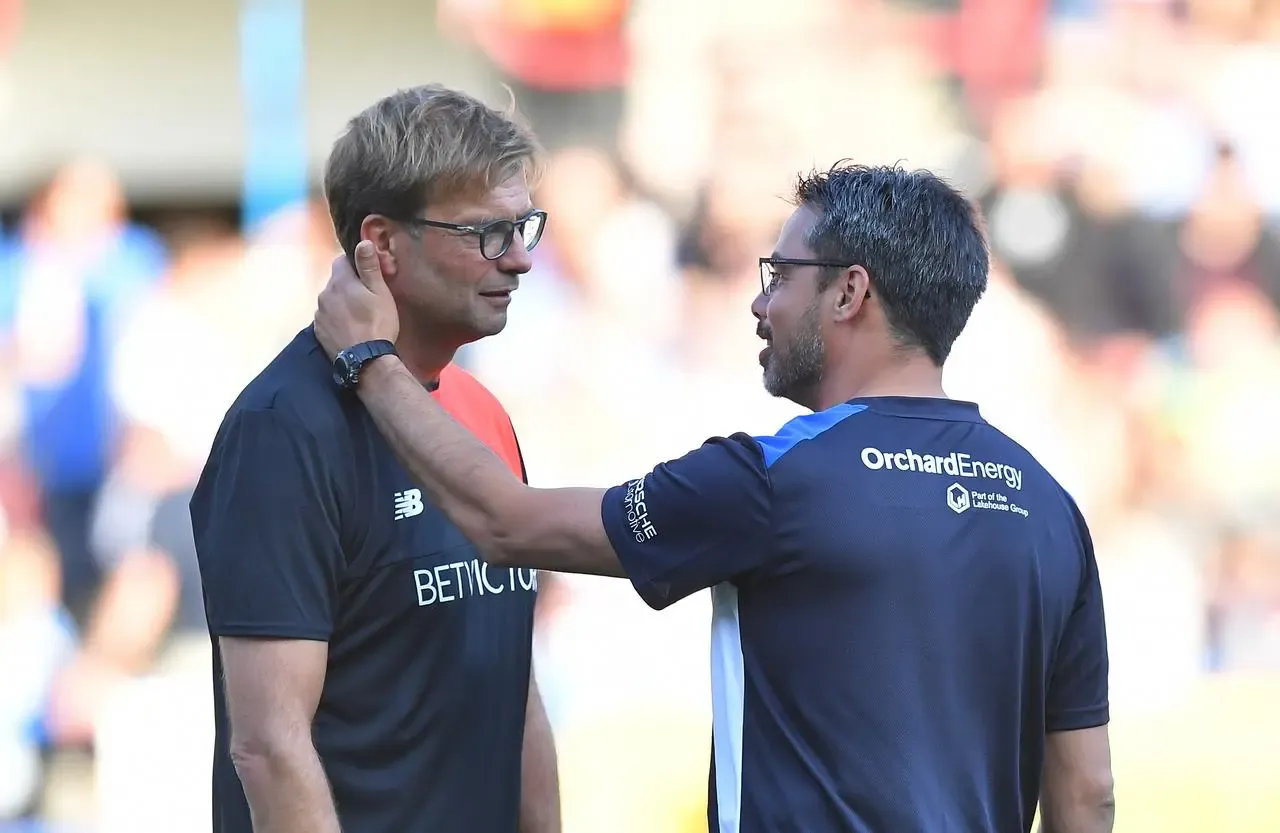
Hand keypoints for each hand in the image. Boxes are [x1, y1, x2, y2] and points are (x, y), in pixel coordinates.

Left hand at [314, 240, 399, 358]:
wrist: (366, 361)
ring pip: (330, 299)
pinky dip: (336, 318)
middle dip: (348, 285)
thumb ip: (369, 266)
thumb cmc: (377, 323)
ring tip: (358, 316)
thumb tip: (363, 241)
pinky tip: (349, 328)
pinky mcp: (318, 330)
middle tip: (367, 298)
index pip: (342, 260)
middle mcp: (324, 294)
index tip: (368, 276)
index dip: (355, 265)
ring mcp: (319, 313)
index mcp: (340, 281)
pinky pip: (326, 317)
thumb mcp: (380, 293)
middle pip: (335, 281)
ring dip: (341, 302)